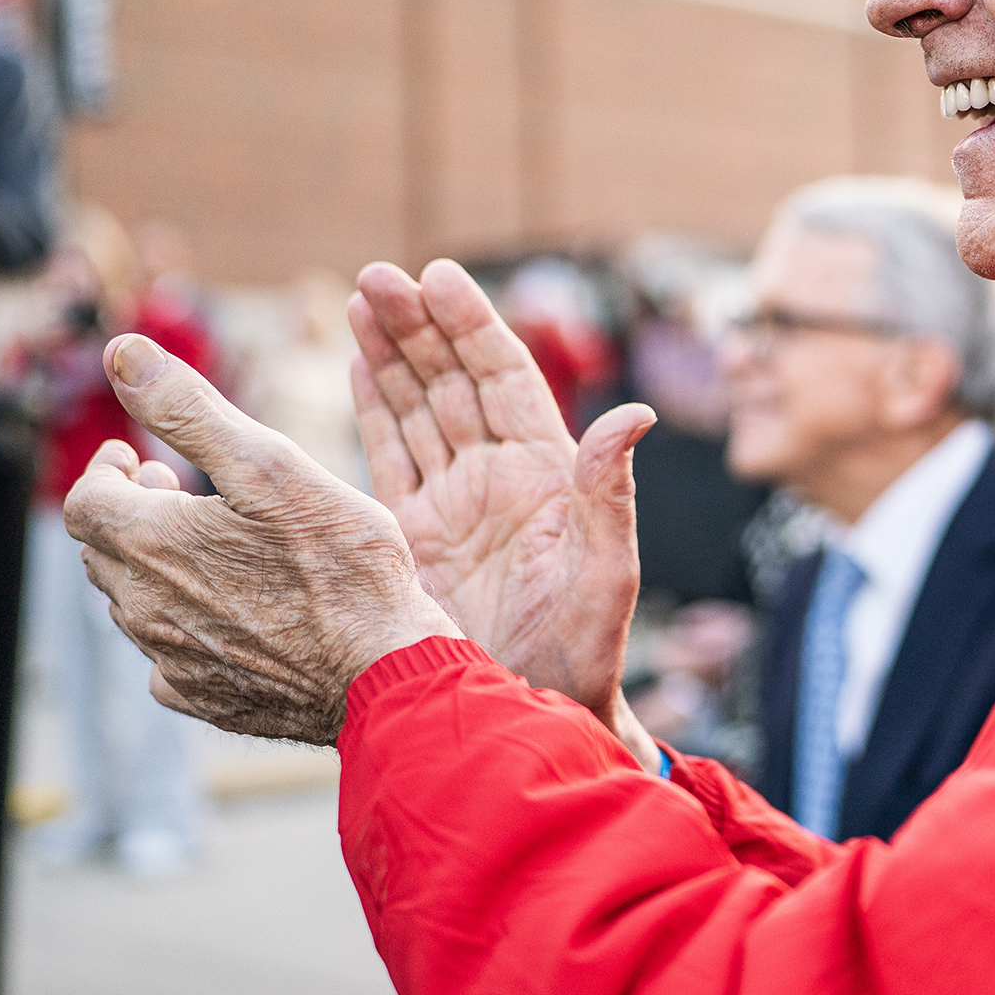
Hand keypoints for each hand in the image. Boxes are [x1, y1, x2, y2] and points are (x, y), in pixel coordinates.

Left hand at [64, 338, 458, 743]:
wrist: (383, 670)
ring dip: (157, 566)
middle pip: (106, 550)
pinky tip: (232, 614)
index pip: (85, 501)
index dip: (107, 472)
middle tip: (175, 490)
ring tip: (211, 545)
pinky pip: (168, 658)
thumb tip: (122, 352)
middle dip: (132, 512)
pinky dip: (184, 626)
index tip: (139, 457)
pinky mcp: (204, 697)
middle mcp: (146, 607)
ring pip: (136, 603)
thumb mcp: (272, 464)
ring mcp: (172, 659)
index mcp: (151, 542)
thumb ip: (189, 409)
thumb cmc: (342, 564)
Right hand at [349, 259, 659, 763]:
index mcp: (548, 475)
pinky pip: (392, 458)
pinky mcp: (416, 537)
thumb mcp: (605, 575)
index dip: (472, 327)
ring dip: (391, 354)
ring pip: (419, 409)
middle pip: (455, 381)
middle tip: (378, 276)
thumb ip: (611, 495)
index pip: (506, 381)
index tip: (439, 277)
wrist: (539, 717)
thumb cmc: (586, 655)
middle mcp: (500, 479)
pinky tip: (357, 364)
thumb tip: (638, 414)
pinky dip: (374, 409)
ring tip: (359, 299)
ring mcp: (456, 504)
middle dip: (419, 326)